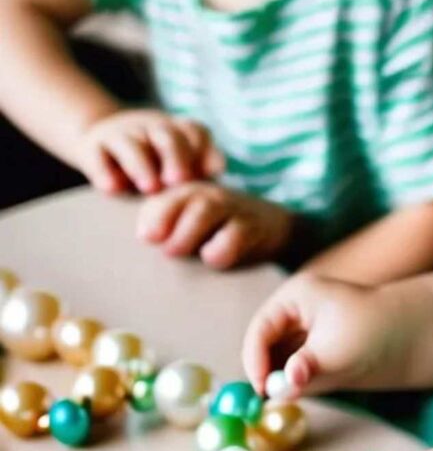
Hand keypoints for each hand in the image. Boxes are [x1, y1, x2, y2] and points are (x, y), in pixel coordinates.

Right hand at [73, 109, 223, 193]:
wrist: (99, 141)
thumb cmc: (151, 161)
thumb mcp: (176, 161)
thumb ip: (198, 165)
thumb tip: (217, 168)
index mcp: (175, 130)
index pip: (195, 131)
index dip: (204, 148)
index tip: (212, 172)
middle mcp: (149, 128)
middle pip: (167, 135)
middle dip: (176, 157)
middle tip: (179, 181)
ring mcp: (120, 135)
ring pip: (132, 145)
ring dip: (141, 166)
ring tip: (150, 188)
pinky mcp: (92, 147)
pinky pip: (97, 156)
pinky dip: (104, 172)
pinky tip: (112, 189)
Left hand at [137, 181, 292, 269]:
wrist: (273, 227)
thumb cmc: (219, 230)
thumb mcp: (190, 223)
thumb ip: (163, 224)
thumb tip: (142, 236)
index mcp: (188, 193)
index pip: (164, 197)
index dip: (153, 215)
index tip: (145, 238)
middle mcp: (209, 196)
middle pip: (184, 198)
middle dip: (165, 219)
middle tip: (156, 243)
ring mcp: (232, 209)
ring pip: (206, 210)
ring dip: (186, 232)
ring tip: (174, 251)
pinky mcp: (252, 227)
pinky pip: (235, 235)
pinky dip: (221, 248)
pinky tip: (212, 258)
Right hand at [242, 273, 419, 396]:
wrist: (415, 336)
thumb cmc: (375, 334)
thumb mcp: (337, 354)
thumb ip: (305, 373)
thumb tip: (280, 390)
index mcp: (296, 297)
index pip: (260, 328)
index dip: (254, 358)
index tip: (261, 388)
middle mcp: (296, 311)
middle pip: (265, 343)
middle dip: (265, 370)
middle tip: (268, 400)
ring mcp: (305, 330)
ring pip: (279, 358)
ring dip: (279, 378)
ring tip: (289, 395)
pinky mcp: (316, 350)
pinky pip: (294, 368)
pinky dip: (294, 381)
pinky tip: (305, 391)